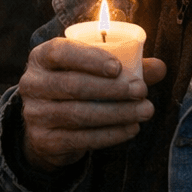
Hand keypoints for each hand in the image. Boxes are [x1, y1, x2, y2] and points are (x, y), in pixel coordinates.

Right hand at [17, 37, 166, 170]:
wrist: (47, 127)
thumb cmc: (76, 87)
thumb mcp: (93, 71)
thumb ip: (125, 66)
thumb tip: (159, 67)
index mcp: (41, 58)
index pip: (60, 52)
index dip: (89, 58)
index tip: (118, 67)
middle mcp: (32, 83)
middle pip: (73, 85)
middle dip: (112, 89)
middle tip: (141, 90)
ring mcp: (35, 113)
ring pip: (79, 114)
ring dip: (117, 113)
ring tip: (145, 111)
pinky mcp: (44, 140)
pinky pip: (81, 138)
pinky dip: (110, 134)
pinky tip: (131, 128)